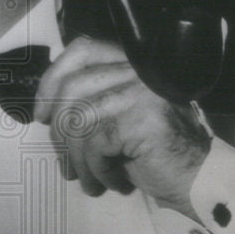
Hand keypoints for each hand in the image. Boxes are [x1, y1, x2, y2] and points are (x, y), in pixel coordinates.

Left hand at [33, 37, 210, 213]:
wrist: (194, 180)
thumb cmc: (151, 155)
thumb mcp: (113, 120)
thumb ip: (87, 103)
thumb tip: (44, 110)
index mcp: (128, 65)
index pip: (81, 51)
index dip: (51, 80)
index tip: (40, 114)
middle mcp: (136, 72)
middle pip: (71, 88)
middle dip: (58, 132)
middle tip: (65, 163)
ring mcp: (141, 91)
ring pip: (79, 120)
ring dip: (77, 159)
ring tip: (88, 180)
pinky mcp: (142, 117)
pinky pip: (96, 143)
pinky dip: (97, 169)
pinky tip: (111, 182)